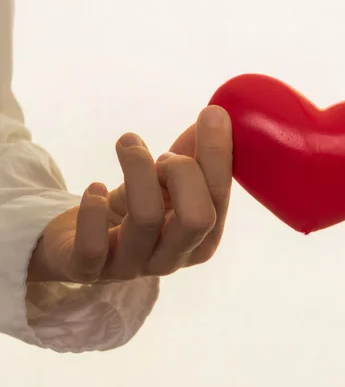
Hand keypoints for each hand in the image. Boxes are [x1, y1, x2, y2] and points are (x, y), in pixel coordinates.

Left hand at [28, 106, 232, 282]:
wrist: (82, 245)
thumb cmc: (137, 208)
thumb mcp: (168, 183)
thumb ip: (194, 155)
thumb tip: (216, 116)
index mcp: (202, 240)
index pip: (219, 199)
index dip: (217, 155)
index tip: (211, 115)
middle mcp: (172, 260)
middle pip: (197, 218)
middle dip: (183, 171)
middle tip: (163, 156)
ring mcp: (132, 268)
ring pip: (146, 218)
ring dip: (138, 168)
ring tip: (128, 145)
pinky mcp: (89, 271)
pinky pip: (94, 245)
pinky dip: (93, 208)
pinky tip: (96, 189)